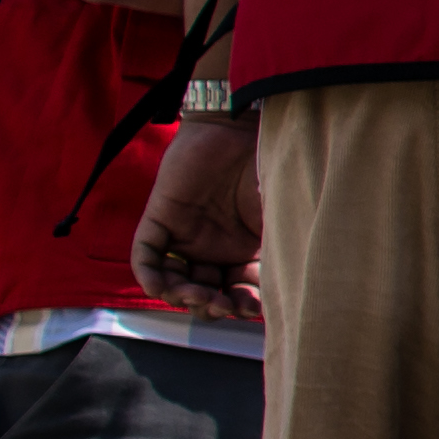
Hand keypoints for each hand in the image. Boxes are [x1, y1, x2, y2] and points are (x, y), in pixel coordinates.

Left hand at [130, 117, 265, 321]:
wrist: (239, 128)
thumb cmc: (267, 170)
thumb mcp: (280, 218)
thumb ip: (279, 252)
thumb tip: (292, 292)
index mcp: (243, 251)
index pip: (238, 291)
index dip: (243, 305)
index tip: (251, 309)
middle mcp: (212, 249)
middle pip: (205, 292)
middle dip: (211, 305)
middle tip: (220, 305)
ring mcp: (184, 236)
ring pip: (174, 280)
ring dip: (183, 296)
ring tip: (197, 296)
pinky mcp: (160, 219)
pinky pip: (146, 256)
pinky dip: (150, 275)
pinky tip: (162, 288)